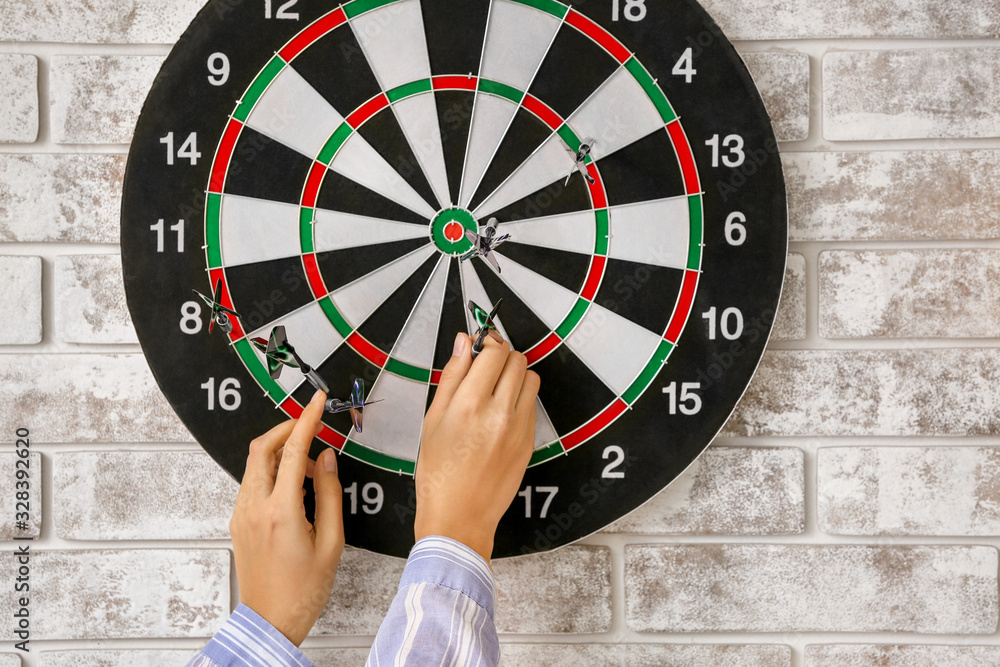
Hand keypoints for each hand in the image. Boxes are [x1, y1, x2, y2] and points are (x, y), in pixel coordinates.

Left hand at [230, 390, 343, 645]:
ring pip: (255, 464)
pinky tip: (293, 482)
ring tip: (307, 458)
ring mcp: (242, 515)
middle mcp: (254, 508)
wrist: (271, 620)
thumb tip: (327, 459)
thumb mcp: (331, 541)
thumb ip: (330, 493)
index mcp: (281, 512)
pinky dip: (272, 471)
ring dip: (279, 451)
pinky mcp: (238, 522)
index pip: (294, 451)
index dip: (307, 420)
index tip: (316, 402)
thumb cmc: (303, 590)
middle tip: (308, 422)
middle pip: (262, 448)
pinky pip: (253, 483)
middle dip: (285, 428)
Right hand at [414, 333, 539, 561]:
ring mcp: (519, 428)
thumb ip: (451, 376)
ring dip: (515, 375)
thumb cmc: (438, 473)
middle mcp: (500, 412)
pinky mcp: (529, 441)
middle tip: (484, 368)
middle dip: (501, 356)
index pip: (494, 351)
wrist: (459, 517)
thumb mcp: (433, 420)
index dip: (487, 342)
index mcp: (470, 404)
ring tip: (494, 389)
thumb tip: (463, 342)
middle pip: (517, 359)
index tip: (479, 346)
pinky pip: (532, 404)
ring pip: (530, 378)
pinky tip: (500, 413)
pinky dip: (519, 399)